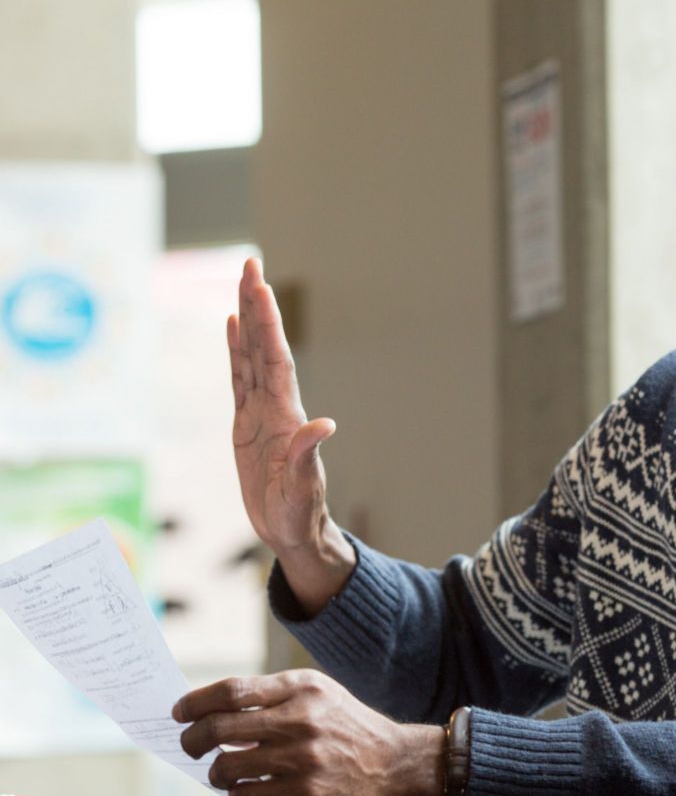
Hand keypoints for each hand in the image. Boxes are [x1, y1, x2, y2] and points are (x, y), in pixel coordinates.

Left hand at [174, 670, 444, 795]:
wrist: (394, 764)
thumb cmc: (348, 726)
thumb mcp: (319, 694)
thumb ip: (273, 697)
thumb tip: (214, 710)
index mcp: (302, 688)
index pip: (233, 691)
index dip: (196, 703)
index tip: (180, 712)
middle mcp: (301, 719)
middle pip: (220, 728)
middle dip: (192, 739)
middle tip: (189, 745)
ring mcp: (302, 758)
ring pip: (227, 766)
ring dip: (215, 772)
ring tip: (223, 771)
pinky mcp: (304, 793)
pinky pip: (246, 795)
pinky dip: (237, 792)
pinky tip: (248, 788)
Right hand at [229, 258, 353, 613]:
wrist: (292, 531)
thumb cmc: (298, 513)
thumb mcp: (301, 488)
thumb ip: (306, 456)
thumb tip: (323, 425)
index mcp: (286, 415)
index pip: (276, 359)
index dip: (268, 324)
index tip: (260, 287)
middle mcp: (275, 406)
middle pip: (263, 346)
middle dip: (257, 306)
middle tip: (250, 264)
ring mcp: (260, 412)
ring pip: (251, 356)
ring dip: (248, 319)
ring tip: (242, 283)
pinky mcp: (246, 424)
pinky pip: (238, 379)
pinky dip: (235, 351)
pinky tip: (232, 327)